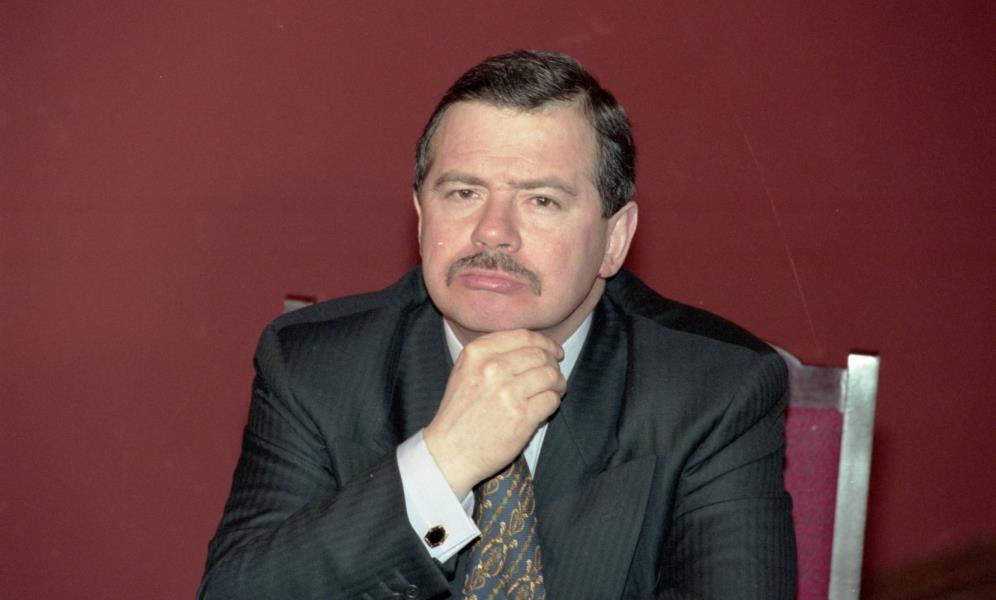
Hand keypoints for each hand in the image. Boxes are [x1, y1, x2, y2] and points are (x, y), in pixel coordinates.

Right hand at [423, 329, 565, 498]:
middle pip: (541, 355)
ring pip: (550, 376)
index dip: (546, 343)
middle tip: (555, 374)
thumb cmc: (459, 413)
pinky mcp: (521, 416)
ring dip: (558, 383)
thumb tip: (533, 346)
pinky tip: (546, 406)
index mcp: (478, 352)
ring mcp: (508, 392)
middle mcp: (493, 368)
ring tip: (555, 390)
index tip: (553, 351)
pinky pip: (551, 400)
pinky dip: (553, 402)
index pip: (524, 336)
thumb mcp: (465, 371)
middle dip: (554, 364)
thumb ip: (493, 353)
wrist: (450, 452)